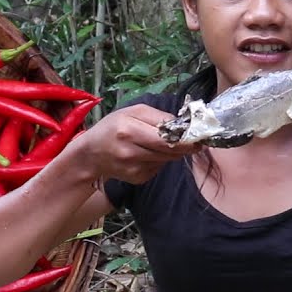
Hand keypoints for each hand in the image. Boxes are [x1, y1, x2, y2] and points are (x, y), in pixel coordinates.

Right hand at [65, 104, 203, 184]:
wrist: (91, 153)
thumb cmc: (112, 127)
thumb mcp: (132, 112)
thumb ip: (158, 116)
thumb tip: (183, 124)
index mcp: (129, 130)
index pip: (166, 138)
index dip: (186, 139)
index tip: (200, 137)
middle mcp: (131, 151)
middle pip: (170, 151)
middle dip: (185, 146)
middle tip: (196, 141)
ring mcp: (134, 168)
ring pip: (167, 160)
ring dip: (173, 152)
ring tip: (165, 143)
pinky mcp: (137, 179)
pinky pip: (159, 168)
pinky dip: (161, 161)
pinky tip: (149, 154)